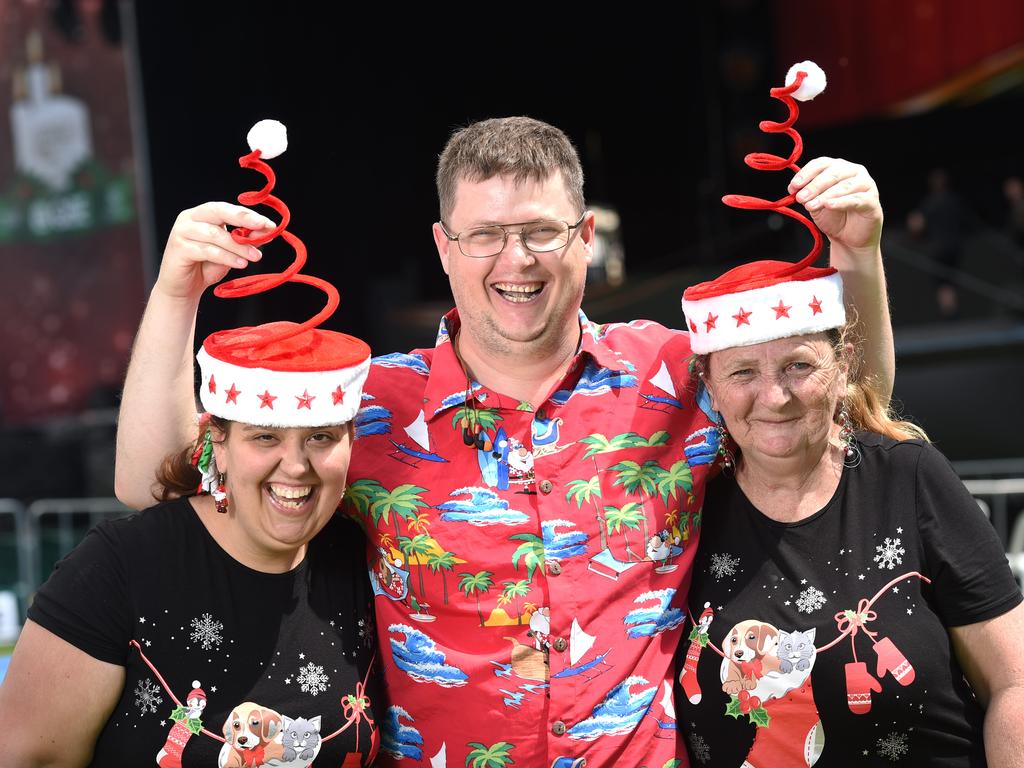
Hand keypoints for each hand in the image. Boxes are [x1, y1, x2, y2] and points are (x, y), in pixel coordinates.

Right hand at [154, 202, 274, 300]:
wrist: (183, 288)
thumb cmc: (206, 266)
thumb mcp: (230, 252)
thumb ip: (245, 240)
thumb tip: (267, 231)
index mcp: (203, 214)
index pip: (227, 208)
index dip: (248, 215)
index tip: (269, 224)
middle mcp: (190, 218)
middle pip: (218, 212)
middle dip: (243, 219)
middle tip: (264, 227)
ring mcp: (182, 232)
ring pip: (215, 234)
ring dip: (238, 246)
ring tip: (256, 256)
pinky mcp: (179, 248)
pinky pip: (207, 251)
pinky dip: (226, 257)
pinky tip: (241, 263)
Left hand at [788, 157, 881, 252]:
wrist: (849, 238)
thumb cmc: (834, 217)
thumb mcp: (815, 204)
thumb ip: (807, 195)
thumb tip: (794, 190)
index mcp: (839, 167)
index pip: (822, 163)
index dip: (806, 173)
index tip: (793, 186)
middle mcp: (854, 172)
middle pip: (833, 173)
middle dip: (814, 186)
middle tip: (800, 198)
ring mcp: (866, 185)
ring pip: (844, 186)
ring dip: (825, 195)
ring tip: (810, 206)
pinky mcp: (872, 201)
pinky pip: (856, 200)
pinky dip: (841, 202)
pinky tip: (829, 205)